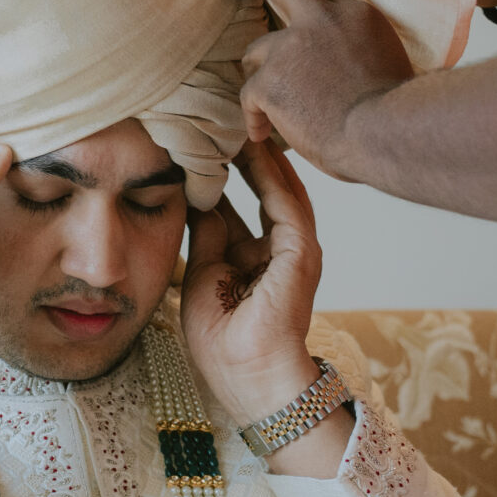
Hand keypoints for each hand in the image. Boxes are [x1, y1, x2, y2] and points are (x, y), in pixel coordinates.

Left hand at [178, 138, 325, 423]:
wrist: (248, 377)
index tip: (202, 144)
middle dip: (243, 157)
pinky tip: (254, 149)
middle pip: (263, 191)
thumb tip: (196, 197)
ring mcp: (295, 250)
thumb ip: (207, 236)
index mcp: (256, 259)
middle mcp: (279, 250)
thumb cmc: (223, 342)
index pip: (239, 206)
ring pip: (279, 189)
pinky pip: (286, 203)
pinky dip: (271, 175)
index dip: (221, 176)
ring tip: (238, 122)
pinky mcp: (301, 253)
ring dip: (259, 157)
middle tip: (221, 119)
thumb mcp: (205, 274)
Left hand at [221, 0, 415, 175]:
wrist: (388, 135)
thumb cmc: (394, 113)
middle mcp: (323, 20)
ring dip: (262, 78)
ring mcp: (291, 47)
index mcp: (356, 14)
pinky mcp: (269, 79)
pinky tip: (263, 132)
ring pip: (256, 53)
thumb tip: (334, 61)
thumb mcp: (386, 61)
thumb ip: (355, 48)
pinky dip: (256, 117)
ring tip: (281, 108)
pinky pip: (249, 97)